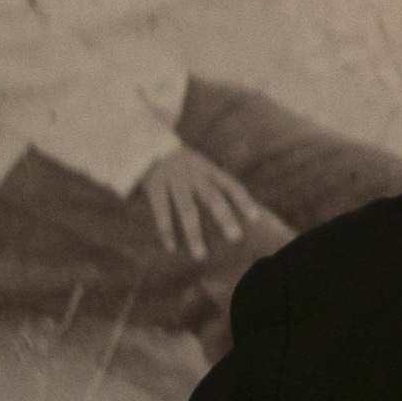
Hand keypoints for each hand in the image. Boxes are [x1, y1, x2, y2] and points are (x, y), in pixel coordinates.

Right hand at [138, 147, 264, 258]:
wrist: (144, 144)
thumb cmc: (180, 164)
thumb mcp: (200, 167)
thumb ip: (213, 185)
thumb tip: (234, 212)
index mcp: (209, 170)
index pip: (231, 185)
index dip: (244, 201)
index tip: (256, 219)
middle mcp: (194, 175)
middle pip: (213, 198)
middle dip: (225, 218)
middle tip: (236, 238)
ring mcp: (174, 181)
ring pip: (187, 209)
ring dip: (194, 234)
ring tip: (201, 256)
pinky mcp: (155, 186)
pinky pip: (161, 211)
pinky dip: (167, 230)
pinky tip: (172, 248)